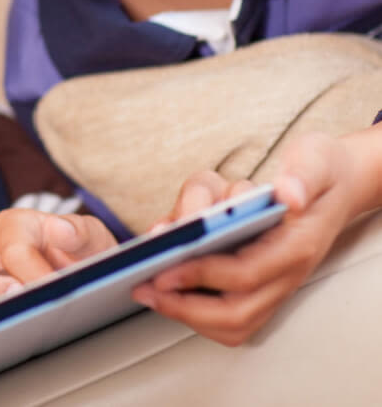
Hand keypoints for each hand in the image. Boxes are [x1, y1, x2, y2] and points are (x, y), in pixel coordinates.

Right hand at [0, 210, 115, 313]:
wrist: (81, 273)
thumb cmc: (81, 255)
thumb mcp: (92, 237)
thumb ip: (80, 231)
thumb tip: (61, 230)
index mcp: (13, 227)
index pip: (12, 250)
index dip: (34, 274)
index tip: (54, 290)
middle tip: (16, 301)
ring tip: (0, 319)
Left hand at [132, 132, 371, 345]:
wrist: (337, 184)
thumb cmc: (319, 170)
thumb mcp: (314, 157)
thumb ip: (302, 174)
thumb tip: (287, 194)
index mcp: (296, 244)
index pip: (245, 273)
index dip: (200, 274)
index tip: (161, 269)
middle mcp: (286, 272)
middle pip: (236, 312)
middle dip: (185, 305)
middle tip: (143, 288)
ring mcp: (275, 284)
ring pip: (233, 322)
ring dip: (187, 313)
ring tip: (148, 292)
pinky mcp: (262, 285)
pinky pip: (231, 314)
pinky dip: (197, 309)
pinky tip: (167, 287)